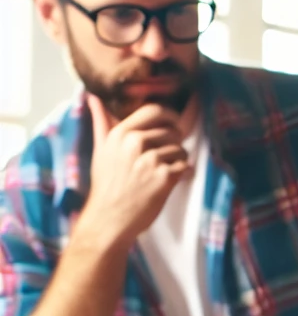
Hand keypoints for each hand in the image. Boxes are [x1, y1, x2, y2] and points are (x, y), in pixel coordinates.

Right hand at [78, 95, 190, 246]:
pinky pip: (185, 165)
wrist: (109, 218)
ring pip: (181, 149)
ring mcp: (151, 160)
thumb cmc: (106, 185)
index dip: (169, 116)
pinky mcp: (165, 177)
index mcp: (121, 133)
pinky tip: (170, 180)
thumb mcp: (100, 150)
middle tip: (165, 157)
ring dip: (178, 160)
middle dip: (174, 143)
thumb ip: (101, 123)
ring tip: (163, 172)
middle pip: (172, 131)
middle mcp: (136, 143)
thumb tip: (93, 98)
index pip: (155, 110)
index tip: (174, 124)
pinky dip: (183, 173)